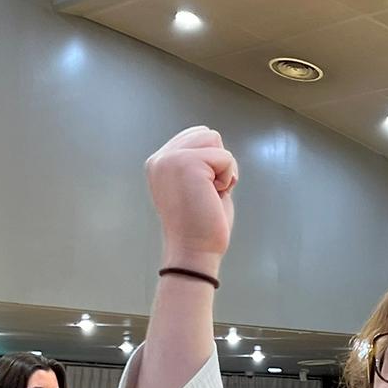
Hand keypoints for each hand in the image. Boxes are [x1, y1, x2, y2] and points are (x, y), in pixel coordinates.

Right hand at [146, 126, 236, 269]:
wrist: (194, 252)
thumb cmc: (200, 226)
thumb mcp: (194, 184)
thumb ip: (198, 162)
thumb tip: (214, 141)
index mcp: (159, 163)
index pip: (197, 136)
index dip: (211, 162)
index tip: (202, 191)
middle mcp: (160, 158)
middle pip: (207, 134)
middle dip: (217, 162)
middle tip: (207, 193)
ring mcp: (171, 159)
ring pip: (215, 141)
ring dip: (222, 169)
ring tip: (209, 193)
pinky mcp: (187, 164)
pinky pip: (226, 158)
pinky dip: (227, 178)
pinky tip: (213, 197)